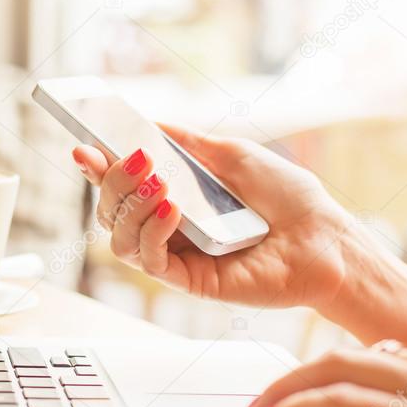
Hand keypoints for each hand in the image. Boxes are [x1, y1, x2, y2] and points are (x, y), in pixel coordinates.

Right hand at [72, 124, 352, 310]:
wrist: (323, 237)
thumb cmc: (286, 197)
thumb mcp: (233, 154)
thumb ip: (188, 143)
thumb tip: (147, 125)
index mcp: (174, 197)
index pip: (122, 186)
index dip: (97, 168)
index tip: (83, 147)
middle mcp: (167, 229)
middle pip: (111, 211)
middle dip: (111, 182)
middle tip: (132, 157)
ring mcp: (175, 257)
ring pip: (119, 239)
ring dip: (129, 206)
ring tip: (157, 182)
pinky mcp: (188, 282)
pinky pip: (150, 261)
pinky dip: (153, 232)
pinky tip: (173, 209)